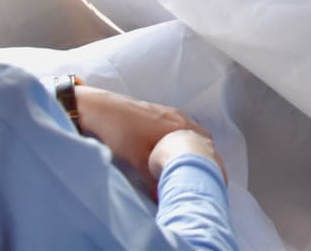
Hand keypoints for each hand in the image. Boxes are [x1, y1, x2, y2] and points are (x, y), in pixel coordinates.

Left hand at [74, 86, 225, 195]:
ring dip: (190, 145)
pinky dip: (180, 138)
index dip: (209, 160)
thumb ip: (154, 181)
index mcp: (179, 126)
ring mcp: (168, 112)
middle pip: (201, 136)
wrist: (101, 110)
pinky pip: (178, 126)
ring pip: (189, 130)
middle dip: (202, 154)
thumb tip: (163, 200)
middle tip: (198, 172)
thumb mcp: (138, 161)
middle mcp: (178, 117)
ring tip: (184, 164)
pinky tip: (168, 150)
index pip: (206, 144)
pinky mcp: (158, 111)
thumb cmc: (122, 133)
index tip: (209, 175)